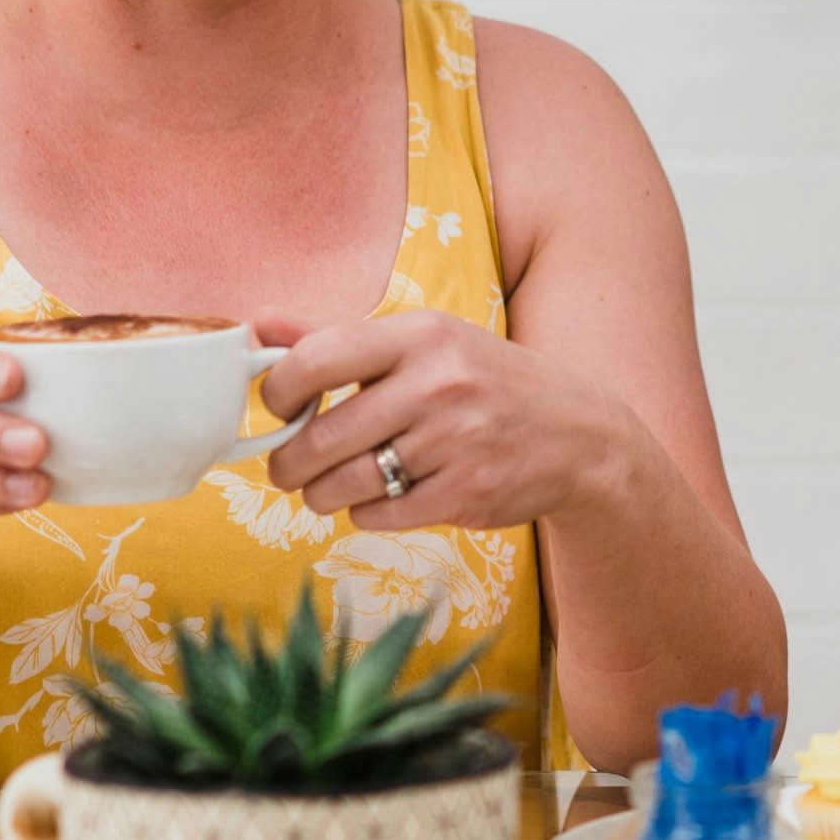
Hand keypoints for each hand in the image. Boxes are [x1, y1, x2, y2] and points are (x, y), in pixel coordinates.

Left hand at [256, 308, 639, 531]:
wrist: (582, 437)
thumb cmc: (486, 383)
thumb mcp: (426, 342)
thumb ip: (338, 336)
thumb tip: (258, 324)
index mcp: (422, 334)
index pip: (315, 359)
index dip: (277, 391)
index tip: (277, 407)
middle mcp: (439, 384)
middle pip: (319, 438)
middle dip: (287, 462)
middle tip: (287, 466)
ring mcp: (456, 442)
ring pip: (342, 485)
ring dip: (320, 494)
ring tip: (327, 487)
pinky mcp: (466, 494)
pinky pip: (377, 515)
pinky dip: (364, 513)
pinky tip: (380, 498)